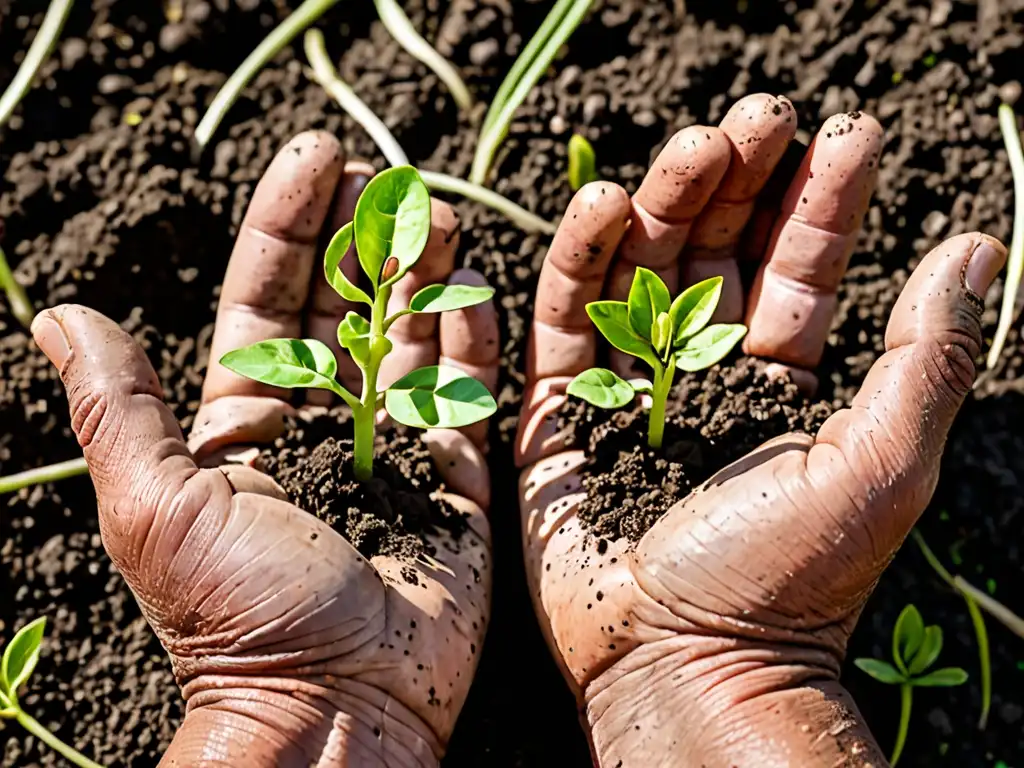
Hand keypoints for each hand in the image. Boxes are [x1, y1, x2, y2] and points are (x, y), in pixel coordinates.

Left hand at [32, 132, 496, 766]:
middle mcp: (323, 428)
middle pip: (349, 309)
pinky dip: (478, 347)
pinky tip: (483, 289)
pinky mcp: (456, 488)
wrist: (335, 710)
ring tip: (443, 214)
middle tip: (396, 174)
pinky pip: (472, 403)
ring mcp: (395, 453)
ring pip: (414, 343)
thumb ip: (121, 407)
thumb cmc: (239, 613)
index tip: (320, 158)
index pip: (270, 298)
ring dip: (426, 277)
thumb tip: (60, 316)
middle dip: (370, 238)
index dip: (292, 225)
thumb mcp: (159, 504)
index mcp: (248, 423)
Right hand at [516, 94, 1005, 765]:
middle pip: (714, 252)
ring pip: (638, 269)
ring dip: (666, 200)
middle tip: (758, 115)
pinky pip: (558, 321)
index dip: (822, 199)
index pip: (800, 268)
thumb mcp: (880, 465)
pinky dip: (575, 260)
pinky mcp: (555, 412)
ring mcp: (622, 387)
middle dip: (738, 179)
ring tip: (697, 144)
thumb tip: (977, 249)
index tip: (843, 131)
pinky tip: (603, 204)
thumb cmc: (787, 581)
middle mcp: (698, 375)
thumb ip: (925, 358)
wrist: (681, 665)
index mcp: (776, 383)